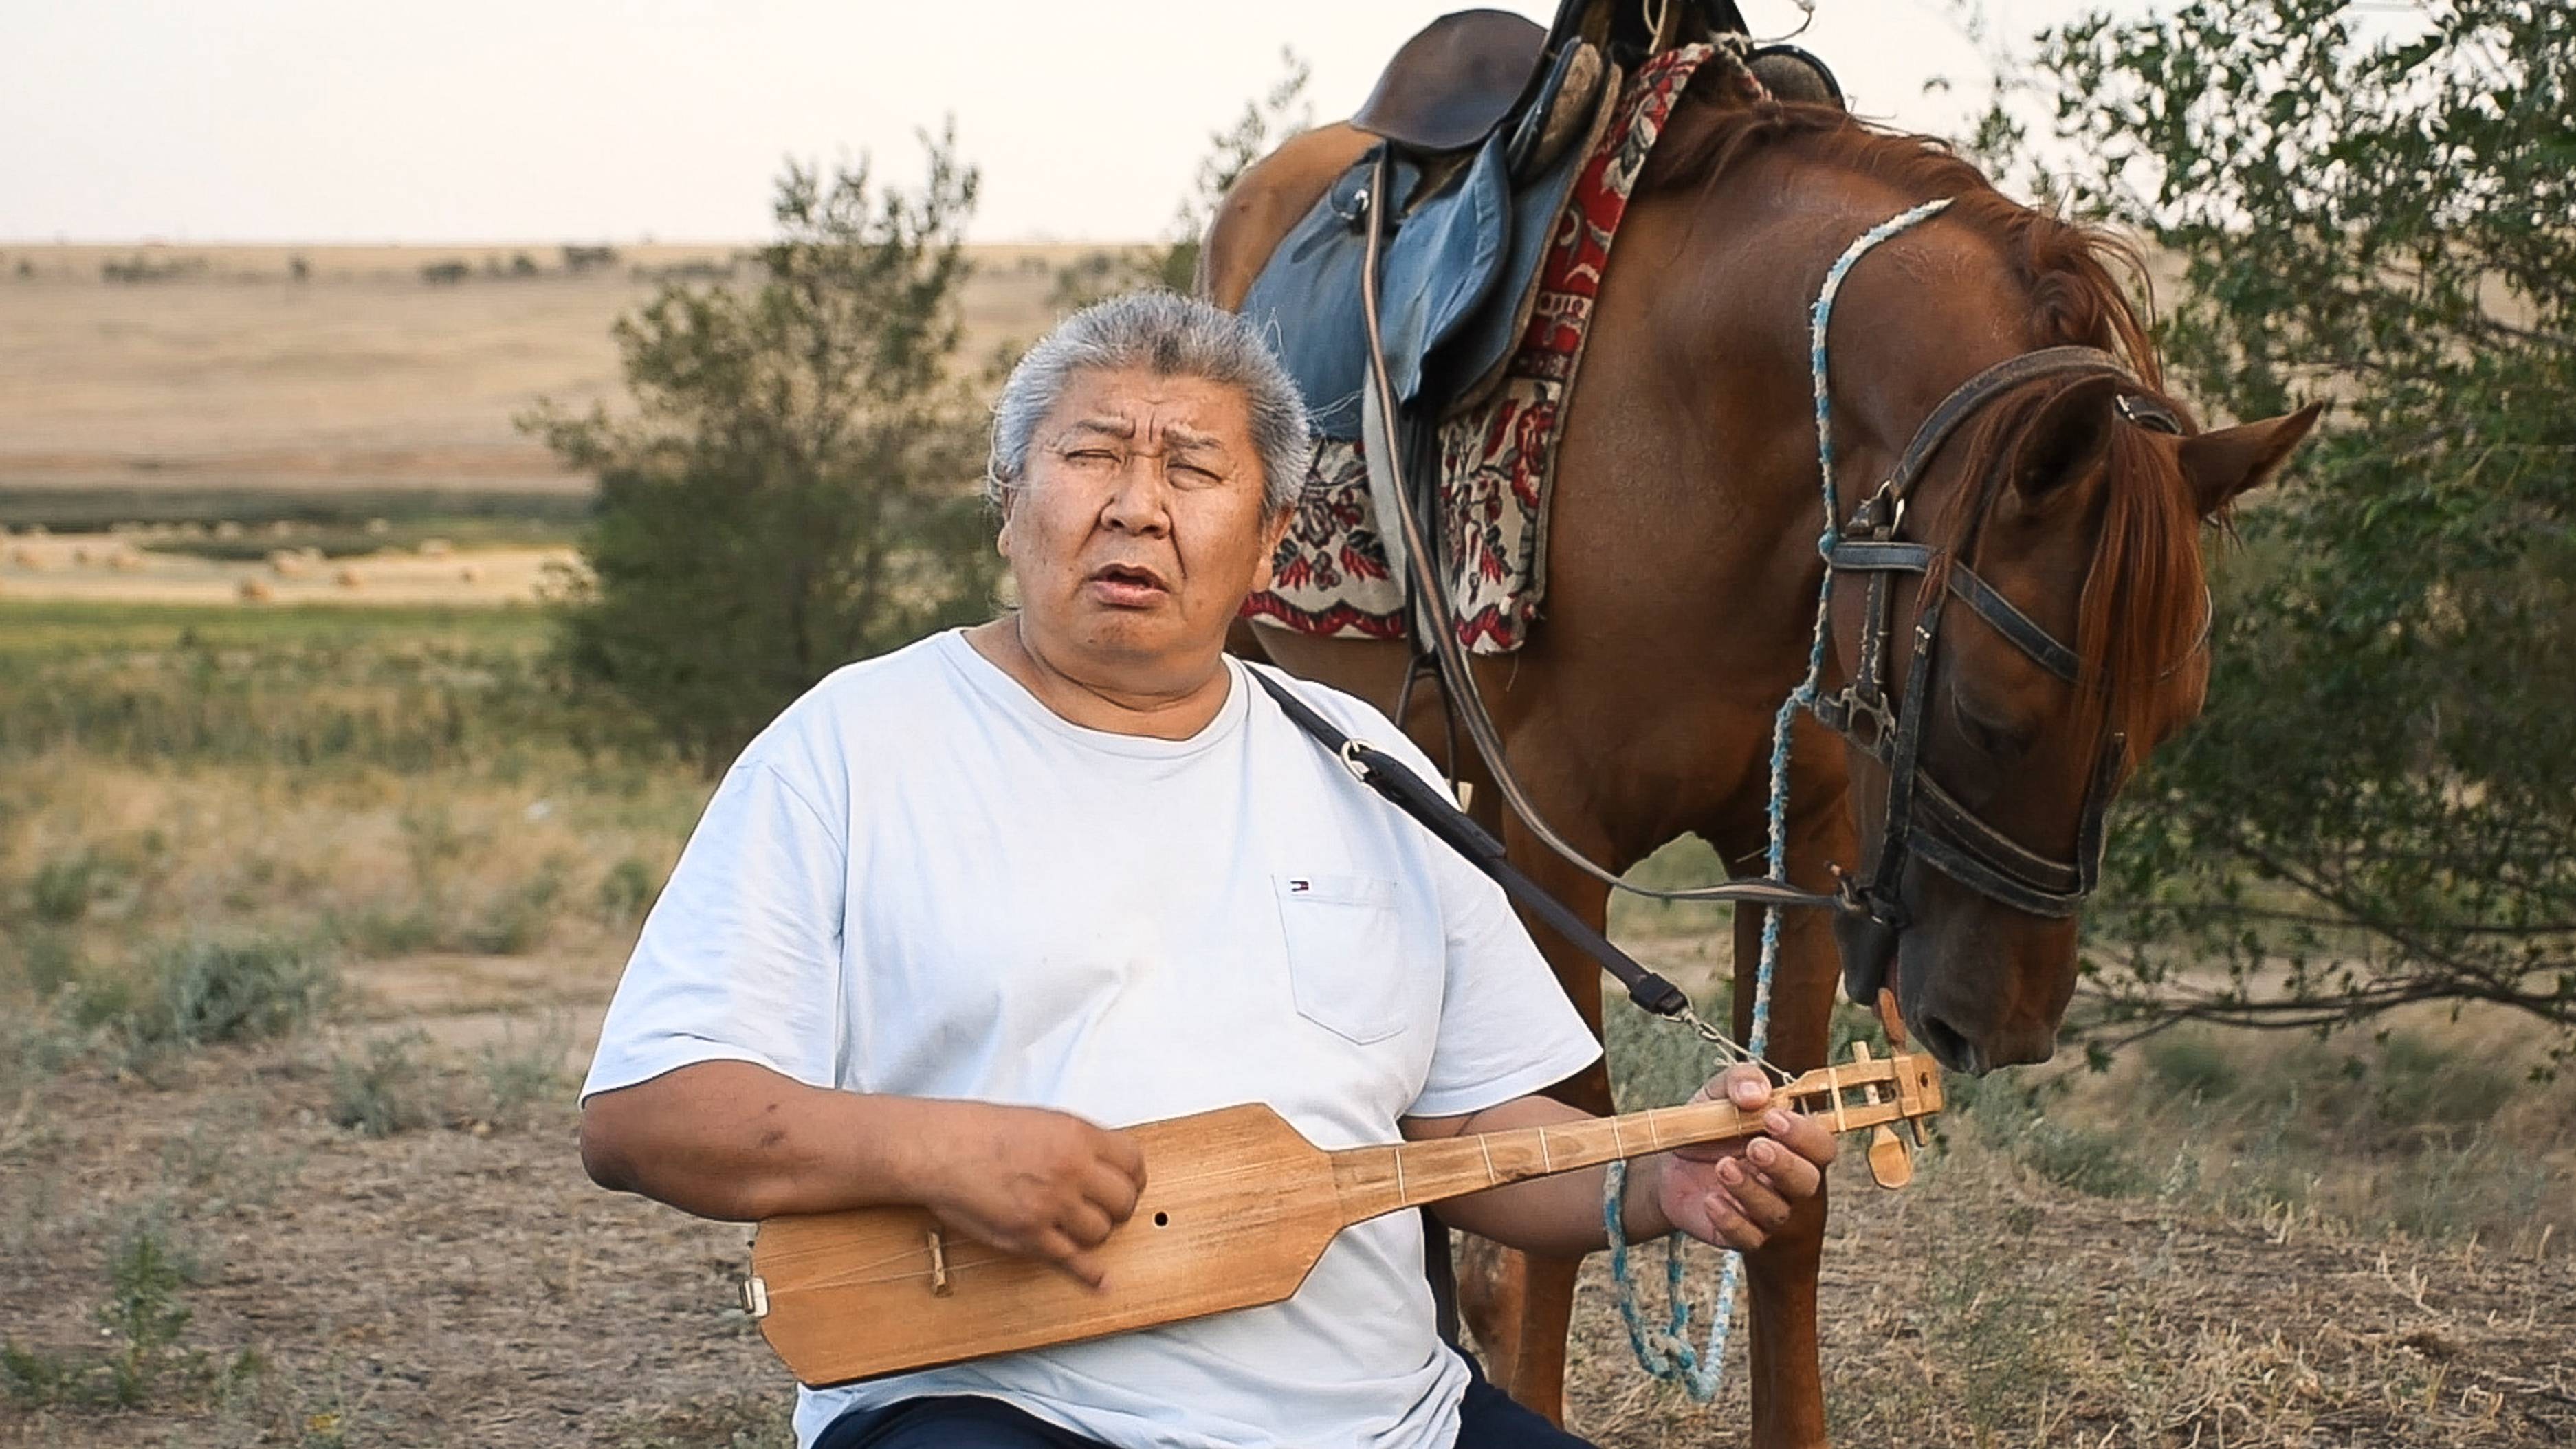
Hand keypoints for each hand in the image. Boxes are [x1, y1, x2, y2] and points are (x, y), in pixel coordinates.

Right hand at [919, 1102, 1146, 1288]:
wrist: (941, 1149)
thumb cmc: (983, 1132)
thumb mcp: (1044, 1121)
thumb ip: (1079, 1143)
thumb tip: (1105, 1164)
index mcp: (1077, 1137)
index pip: (1133, 1162)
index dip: (1133, 1178)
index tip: (1128, 1184)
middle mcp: (1071, 1171)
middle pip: (1123, 1201)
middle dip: (1117, 1208)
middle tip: (1104, 1208)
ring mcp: (1051, 1205)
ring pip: (1100, 1232)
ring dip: (1092, 1232)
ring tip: (1074, 1224)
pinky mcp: (1030, 1235)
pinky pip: (1072, 1260)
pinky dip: (1090, 1275)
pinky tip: (1102, 1282)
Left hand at [1648, 1064, 1836, 1251]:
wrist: (1669, 1162)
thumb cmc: (1708, 1125)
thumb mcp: (1719, 1092)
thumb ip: (1741, 1080)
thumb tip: (1757, 1094)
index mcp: (1793, 1144)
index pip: (1821, 1145)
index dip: (1804, 1135)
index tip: (1772, 1119)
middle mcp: (1788, 1181)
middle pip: (1808, 1182)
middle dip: (1784, 1165)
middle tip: (1754, 1147)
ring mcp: (1767, 1210)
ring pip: (1778, 1212)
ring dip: (1751, 1190)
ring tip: (1723, 1168)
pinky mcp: (1742, 1234)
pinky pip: (1748, 1238)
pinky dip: (1731, 1220)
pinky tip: (1711, 1200)